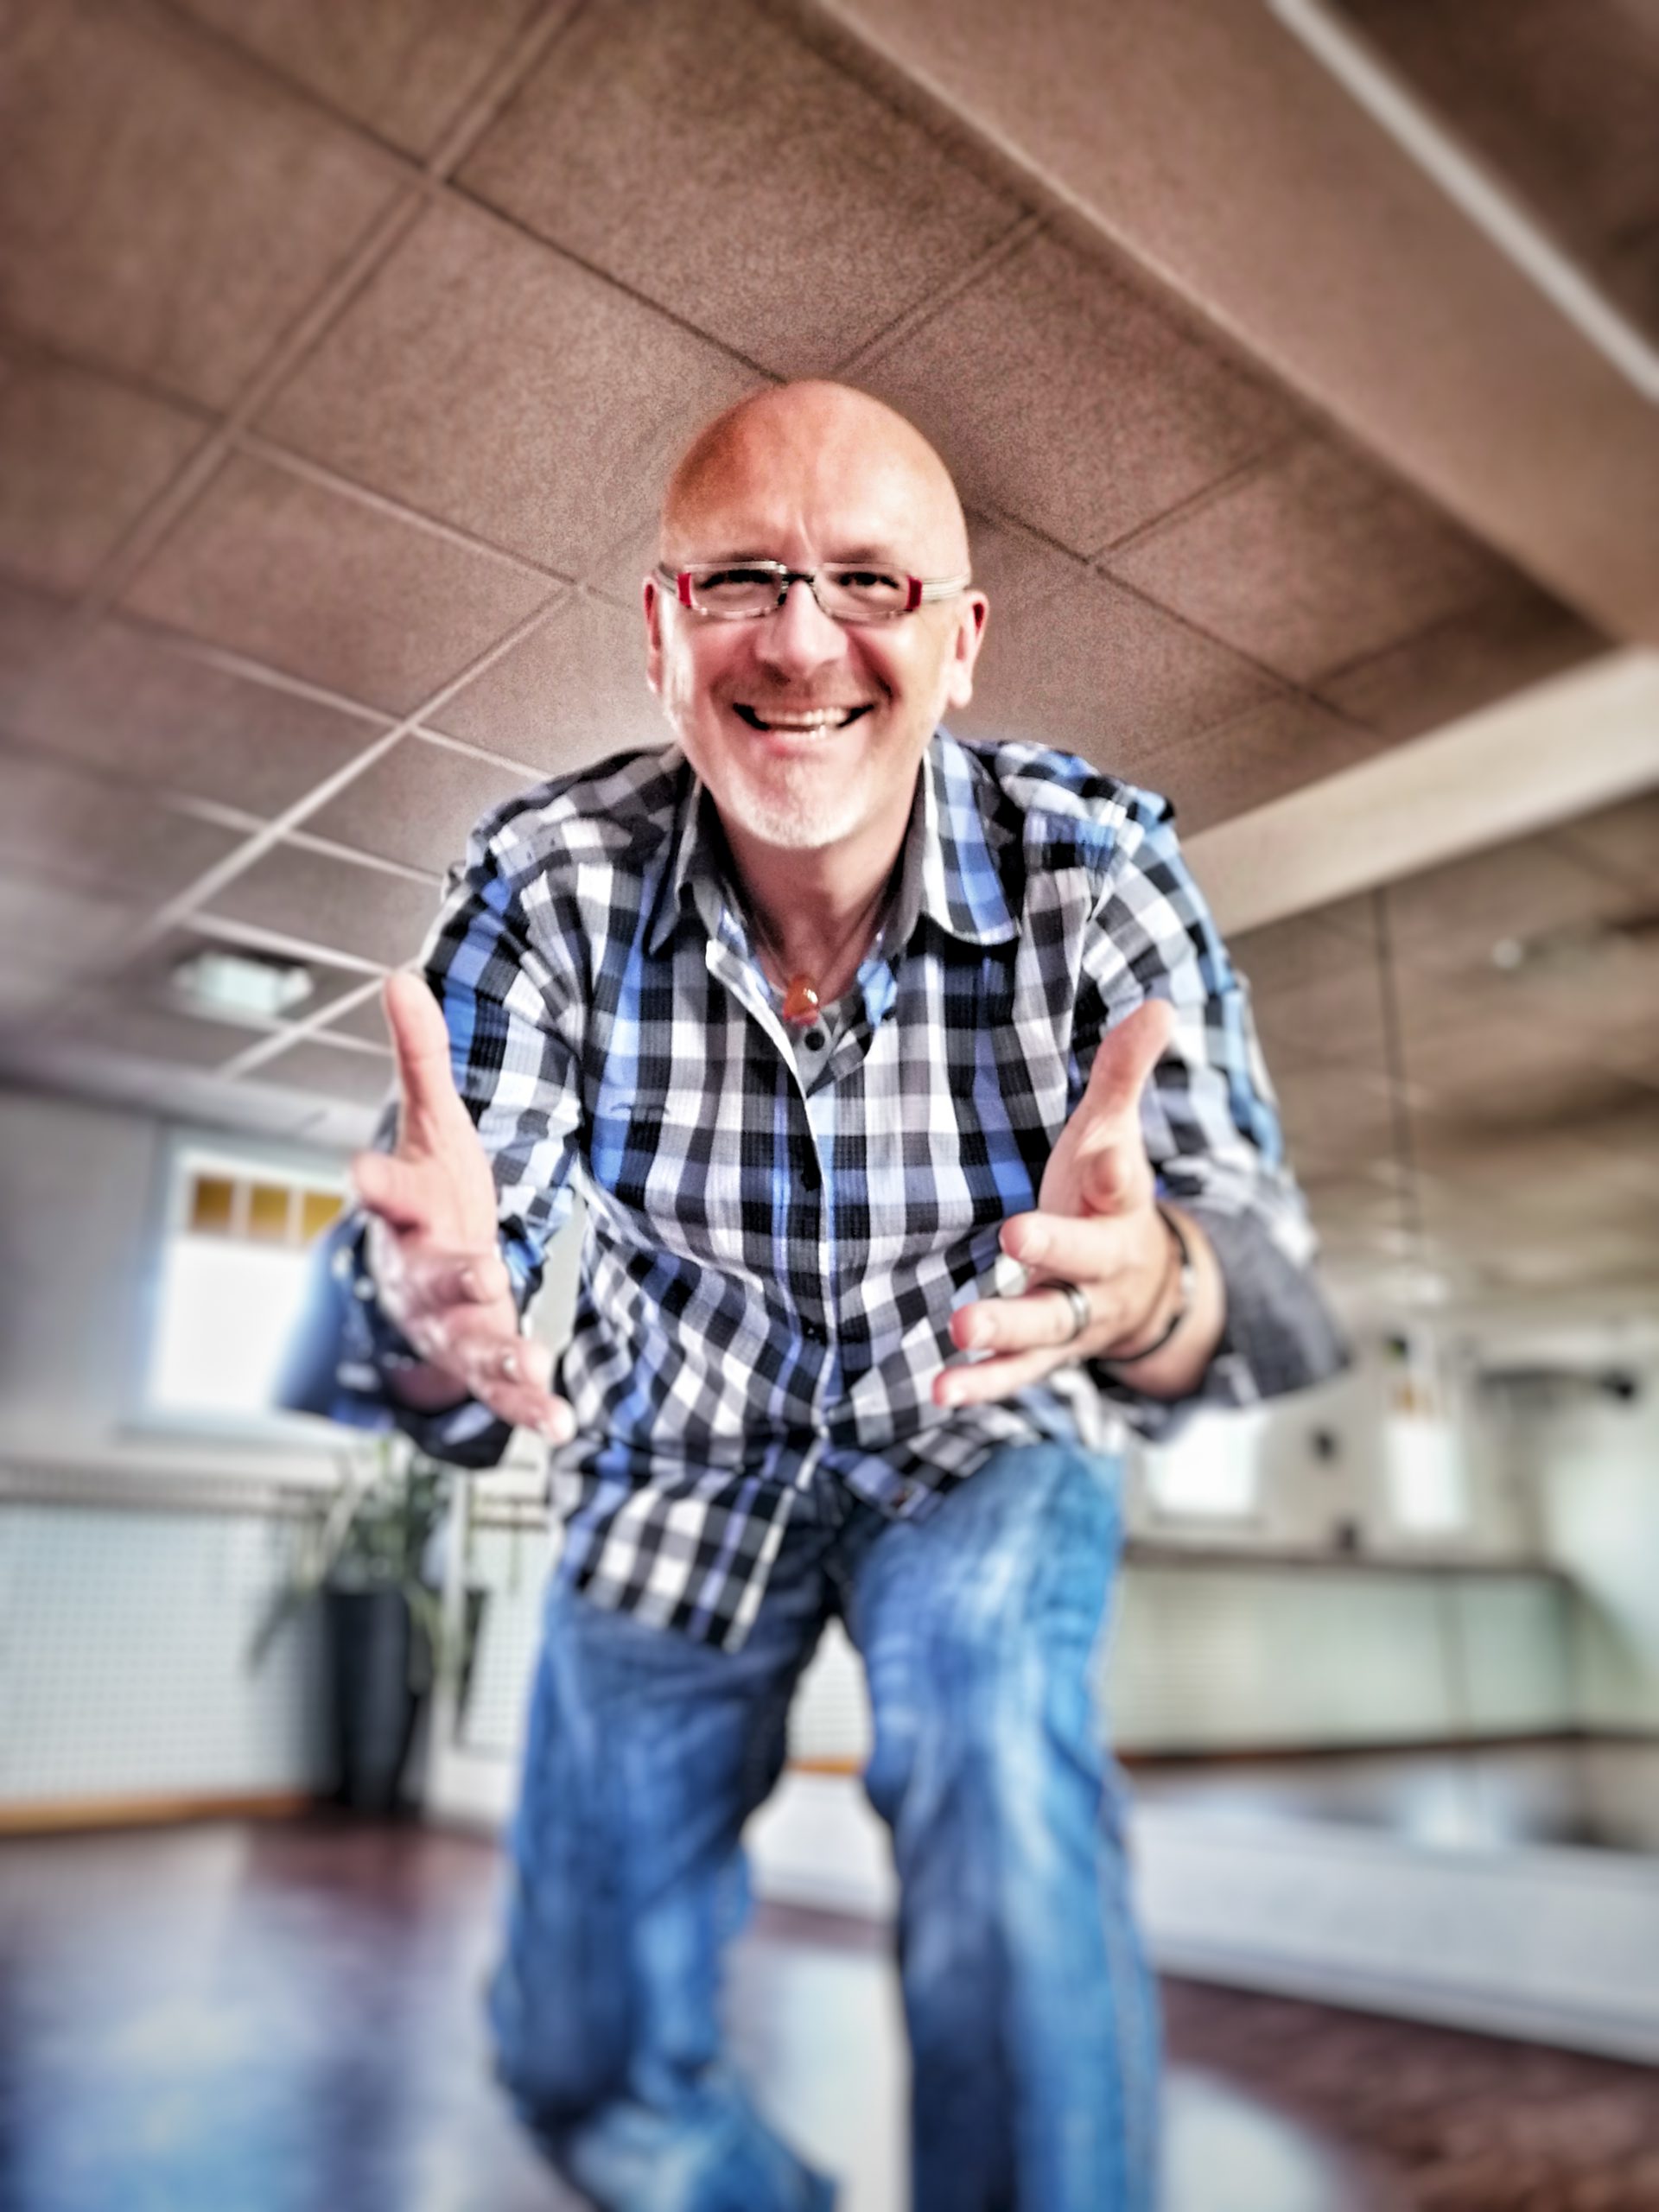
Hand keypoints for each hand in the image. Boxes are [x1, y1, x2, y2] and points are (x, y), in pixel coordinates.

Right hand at [352, 973, 572, 1441]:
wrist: (421, 1279)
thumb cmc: (431, 1192)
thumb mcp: (431, 1124)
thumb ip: (419, 1058)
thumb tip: (401, 974)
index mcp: (409, 1211)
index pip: (387, 1192)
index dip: (373, 1183)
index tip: (357, 1172)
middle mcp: (423, 1272)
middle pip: (433, 1275)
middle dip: (452, 1275)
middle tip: (477, 1272)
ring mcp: (451, 1323)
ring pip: (469, 1340)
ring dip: (499, 1352)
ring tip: (533, 1363)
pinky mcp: (481, 1361)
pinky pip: (501, 1390)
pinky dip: (527, 1407)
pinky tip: (561, 1423)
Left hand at [936, 1000, 1187, 1408]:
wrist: (1146, 1293)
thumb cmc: (1109, 1198)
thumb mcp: (1115, 1134)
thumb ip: (1124, 1075)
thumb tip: (1160, 1005)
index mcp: (1122, 1202)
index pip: (1123, 1180)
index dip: (1114, 1167)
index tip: (1103, 1154)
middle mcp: (1105, 1264)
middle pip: (1085, 1257)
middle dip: (1054, 1247)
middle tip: (1015, 1235)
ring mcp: (1077, 1313)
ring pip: (1049, 1323)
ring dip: (1006, 1325)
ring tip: (962, 1325)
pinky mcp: (1047, 1353)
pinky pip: (1018, 1373)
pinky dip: (982, 1383)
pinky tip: (940, 1389)